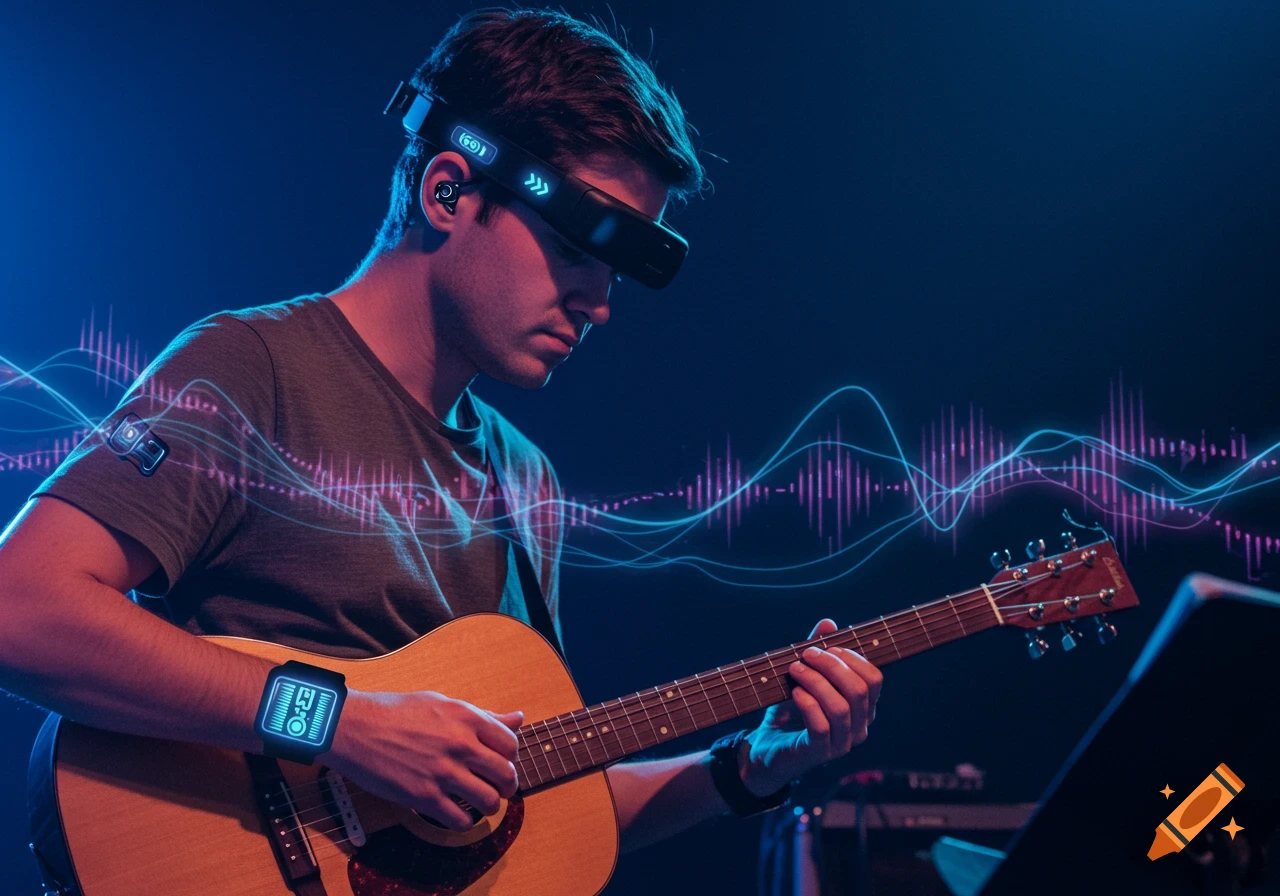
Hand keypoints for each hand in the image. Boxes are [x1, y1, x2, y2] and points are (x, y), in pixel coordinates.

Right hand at [325, 689, 523, 830]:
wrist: (355, 728)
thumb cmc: (396, 711)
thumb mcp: (443, 703)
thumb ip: (483, 715)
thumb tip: (517, 718)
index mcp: (466, 718)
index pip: (510, 744)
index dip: (511, 756)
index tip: (502, 762)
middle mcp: (459, 745)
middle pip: (506, 775)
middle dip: (507, 785)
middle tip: (499, 787)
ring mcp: (442, 772)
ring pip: (489, 801)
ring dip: (490, 805)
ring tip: (480, 802)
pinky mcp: (423, 796)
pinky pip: (460, 820)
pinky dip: (465, 822)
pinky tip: (457, 813)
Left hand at [741, 618, 883, 795]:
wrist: (767, 746)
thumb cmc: (790, 710)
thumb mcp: (803, 676)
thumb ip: (817, 652)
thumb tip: (828, 623)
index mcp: (863, 708)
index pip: (874, 679)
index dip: (853, 658)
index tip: (827, 646)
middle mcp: (859, 727)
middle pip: (859, 690)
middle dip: (832, 666)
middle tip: (807, 654)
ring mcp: (842, 743)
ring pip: (841, 708)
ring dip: (816, 682)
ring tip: (795, 669)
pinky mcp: (820, 753)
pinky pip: (821, 726)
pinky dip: (808, 704)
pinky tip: (794, 693)